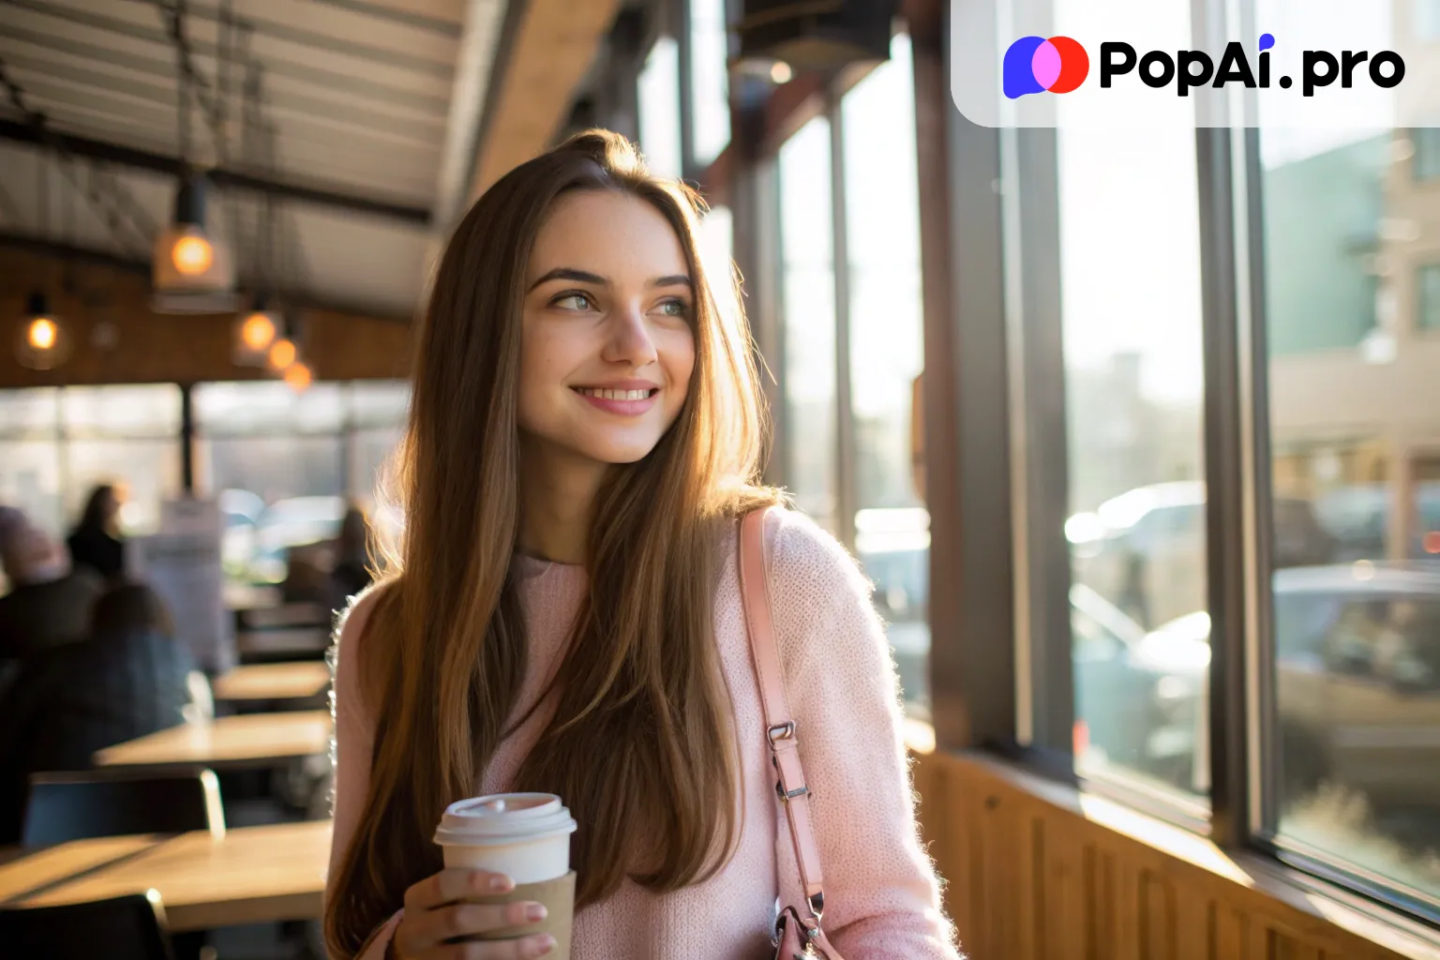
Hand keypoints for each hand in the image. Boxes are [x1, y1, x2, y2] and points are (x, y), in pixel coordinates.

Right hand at [392, 868, 556, 958]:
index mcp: (417, 898)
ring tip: (546, 941)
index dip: (475, 882)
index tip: (511, 882)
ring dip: (511, 951)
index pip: (442, 884)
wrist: (406, 957)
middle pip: (458, 921)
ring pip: (467, 957)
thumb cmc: (438, 910)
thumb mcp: (441, 888)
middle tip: (540, 911)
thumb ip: (467, 855)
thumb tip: (499, 806)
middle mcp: (416, 930)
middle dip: (502, 917)